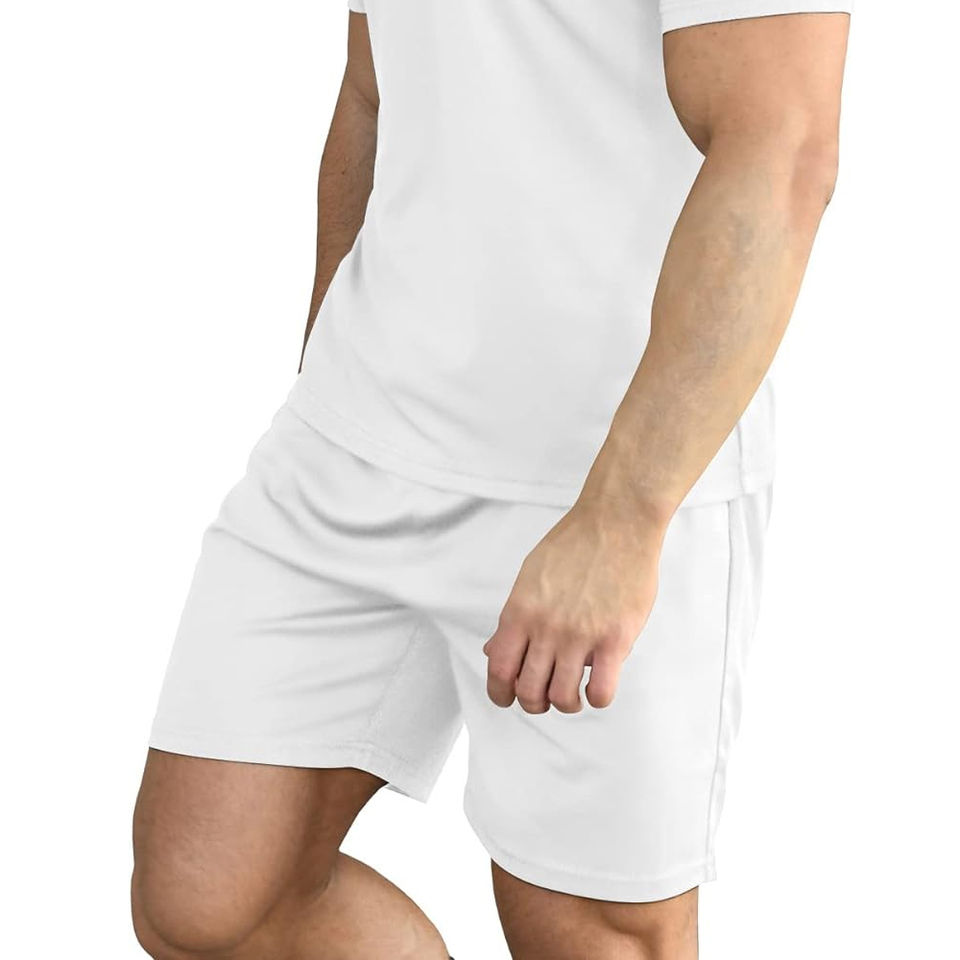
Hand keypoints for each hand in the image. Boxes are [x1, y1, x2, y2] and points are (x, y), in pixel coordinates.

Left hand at [483, 496, 665, 713]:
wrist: (617, 522)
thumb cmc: (575, 545)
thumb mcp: (531, 577)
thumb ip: (513, 619)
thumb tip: (493, 652)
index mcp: (520, 611)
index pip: (499, 670)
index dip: (501, 694)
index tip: (509, 698)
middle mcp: (546, 627)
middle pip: (529, 691)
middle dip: (535, 703)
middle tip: (547, 695)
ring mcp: (581, 635)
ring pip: (563, 698)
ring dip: (568, 704)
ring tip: (575, 695)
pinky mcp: (615, 639)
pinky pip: (601, 691)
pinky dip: (597, 698)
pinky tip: (599, 686)